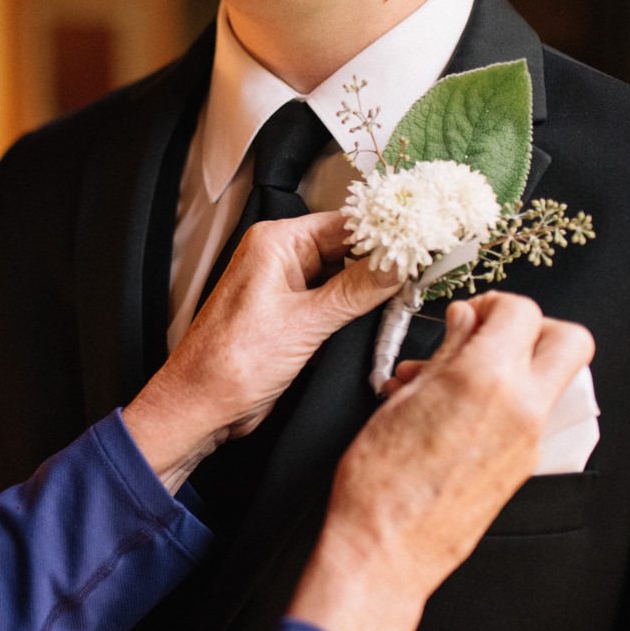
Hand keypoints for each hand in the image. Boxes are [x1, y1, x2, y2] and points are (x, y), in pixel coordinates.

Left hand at [122, 211, 400, 491]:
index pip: (345, 223)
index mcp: (275, 243)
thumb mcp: (305, 323)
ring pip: (344, 276)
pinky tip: (385, 313)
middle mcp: (280, 258)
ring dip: (374, 286)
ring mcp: (285, 288)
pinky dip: (357, 307)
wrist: (201, 406)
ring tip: (415, 289)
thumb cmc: (231, 362)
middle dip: (385, 260)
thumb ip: (356, 292)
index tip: (425, 238)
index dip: (386, 231)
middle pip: (348, 248)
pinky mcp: (291, 316)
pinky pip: (333, 302)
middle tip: (428, 266)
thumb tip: (397, 263)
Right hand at [287, 292, 594, 630]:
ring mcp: (530, 441)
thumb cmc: (380, 483)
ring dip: (520, 363)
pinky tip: (456, 409)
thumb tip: (465, 323)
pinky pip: (533, 415)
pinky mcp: (524, 466)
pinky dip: (507, 398)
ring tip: (460, 374)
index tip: (469, 314)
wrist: (387, 549)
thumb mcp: (401, 400)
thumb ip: (445, 353)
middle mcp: (521, 408)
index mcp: (486, 379)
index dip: (494, 303)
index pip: (522, 311)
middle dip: (534, 326)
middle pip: (570, 340)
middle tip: (491, 333)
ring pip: (555, 379)